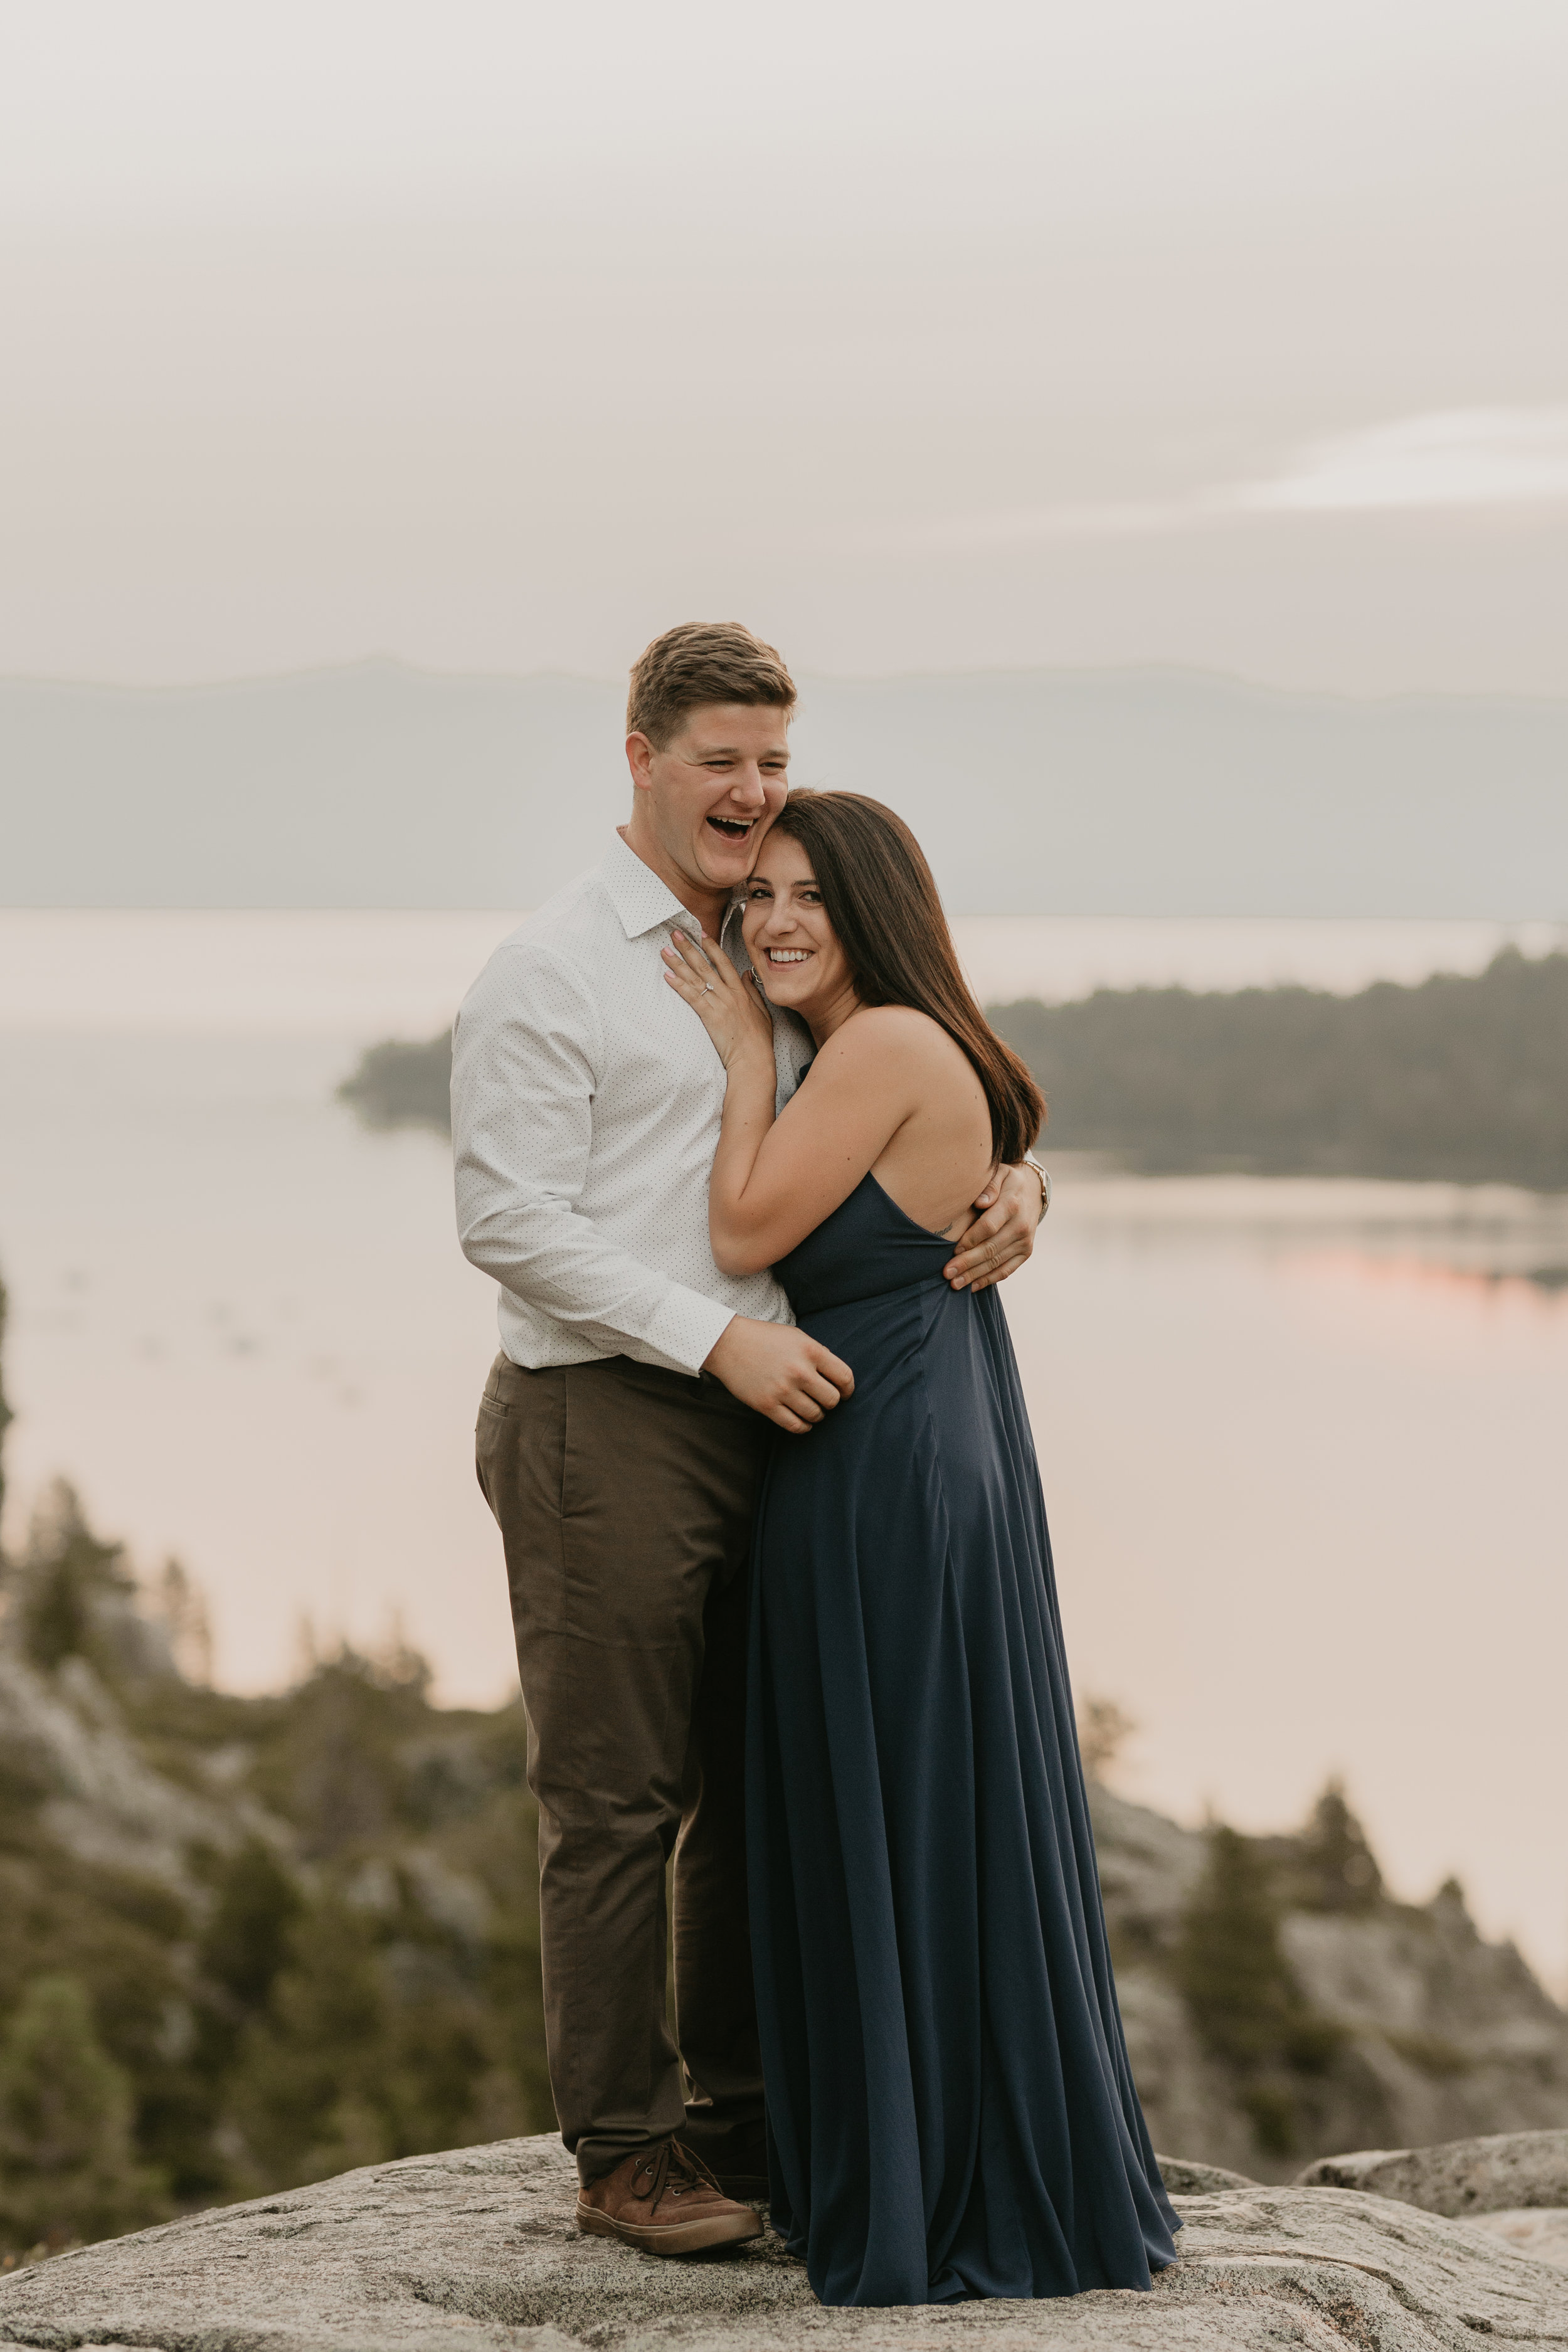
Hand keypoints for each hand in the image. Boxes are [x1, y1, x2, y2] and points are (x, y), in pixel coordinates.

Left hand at [662, 927, 775, 1070]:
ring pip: (695, 978)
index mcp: (741, 991)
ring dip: (678, 963)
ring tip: (665, 951)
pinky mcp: (710, 1016)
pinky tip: (667, 976)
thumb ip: (752, 991)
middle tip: (675, 934)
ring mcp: (719, 1004)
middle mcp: (729, 993)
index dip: (711, 946)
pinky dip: (679, 985)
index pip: (724, 962)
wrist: (753, 1058)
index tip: (700, 933)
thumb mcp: (762, 1011)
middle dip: (689, 948)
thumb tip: (746, 974)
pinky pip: (691, 996)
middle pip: (705, 965)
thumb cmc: (758, 1039)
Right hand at [704, 1317, 854, 1433]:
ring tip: (810, 1408)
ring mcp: (783, 1389)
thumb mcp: (797, 1337)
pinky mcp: (767, 1405)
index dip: (848, 1389)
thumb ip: (819, 1355)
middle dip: (831, 1402)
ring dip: (816, 1415)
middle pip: (832, 1400)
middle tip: (823, 1399)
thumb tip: (838, 1379)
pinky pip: (795, 1426)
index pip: (845, 1377)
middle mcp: (800, 1371)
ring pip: (815, 1415)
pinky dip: (803, 1427)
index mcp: (811, 1350)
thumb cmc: (765, 1339)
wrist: (728, 1344)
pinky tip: (802, 1420)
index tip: (844, 1392)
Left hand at [943, 1164, 1043, 1293]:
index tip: (953, 1250)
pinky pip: (1007, 1269)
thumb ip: (989, 1185)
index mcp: (1012, 1204)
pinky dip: (989, 1279)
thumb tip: (981, 1202)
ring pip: (997, 1262)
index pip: (989, 1227)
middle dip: (967, 1263)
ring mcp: (1025, 1241)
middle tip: (947, 1273)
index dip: (971, 1240)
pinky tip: (972, 1286)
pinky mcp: (1026, 1252)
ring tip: (955, 1284)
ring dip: (975, 1275)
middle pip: (991, 1249)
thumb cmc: (1006, 1181)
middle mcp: (1021, 1225)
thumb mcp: (999, 1172)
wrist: (1033, 1191)